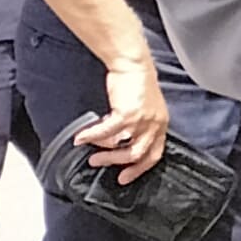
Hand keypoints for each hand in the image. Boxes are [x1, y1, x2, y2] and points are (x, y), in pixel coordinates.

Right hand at [83, 51, 168, 173]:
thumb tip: (118, 141)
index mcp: (160, 124)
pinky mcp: (128, 114)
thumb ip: (137, 125)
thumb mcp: (145, 108)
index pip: (155, 153)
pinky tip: (80, 138)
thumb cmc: (136, 83)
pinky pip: (106, 133)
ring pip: (124, 148)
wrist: (133, 64)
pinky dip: (92, 137)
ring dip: (105, 154)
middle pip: (139, 155)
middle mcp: (155, 125)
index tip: (125, 176)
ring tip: (91, 156)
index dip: (140, 168)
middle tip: (100, 164)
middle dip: (118, 164)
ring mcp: (142, 121)